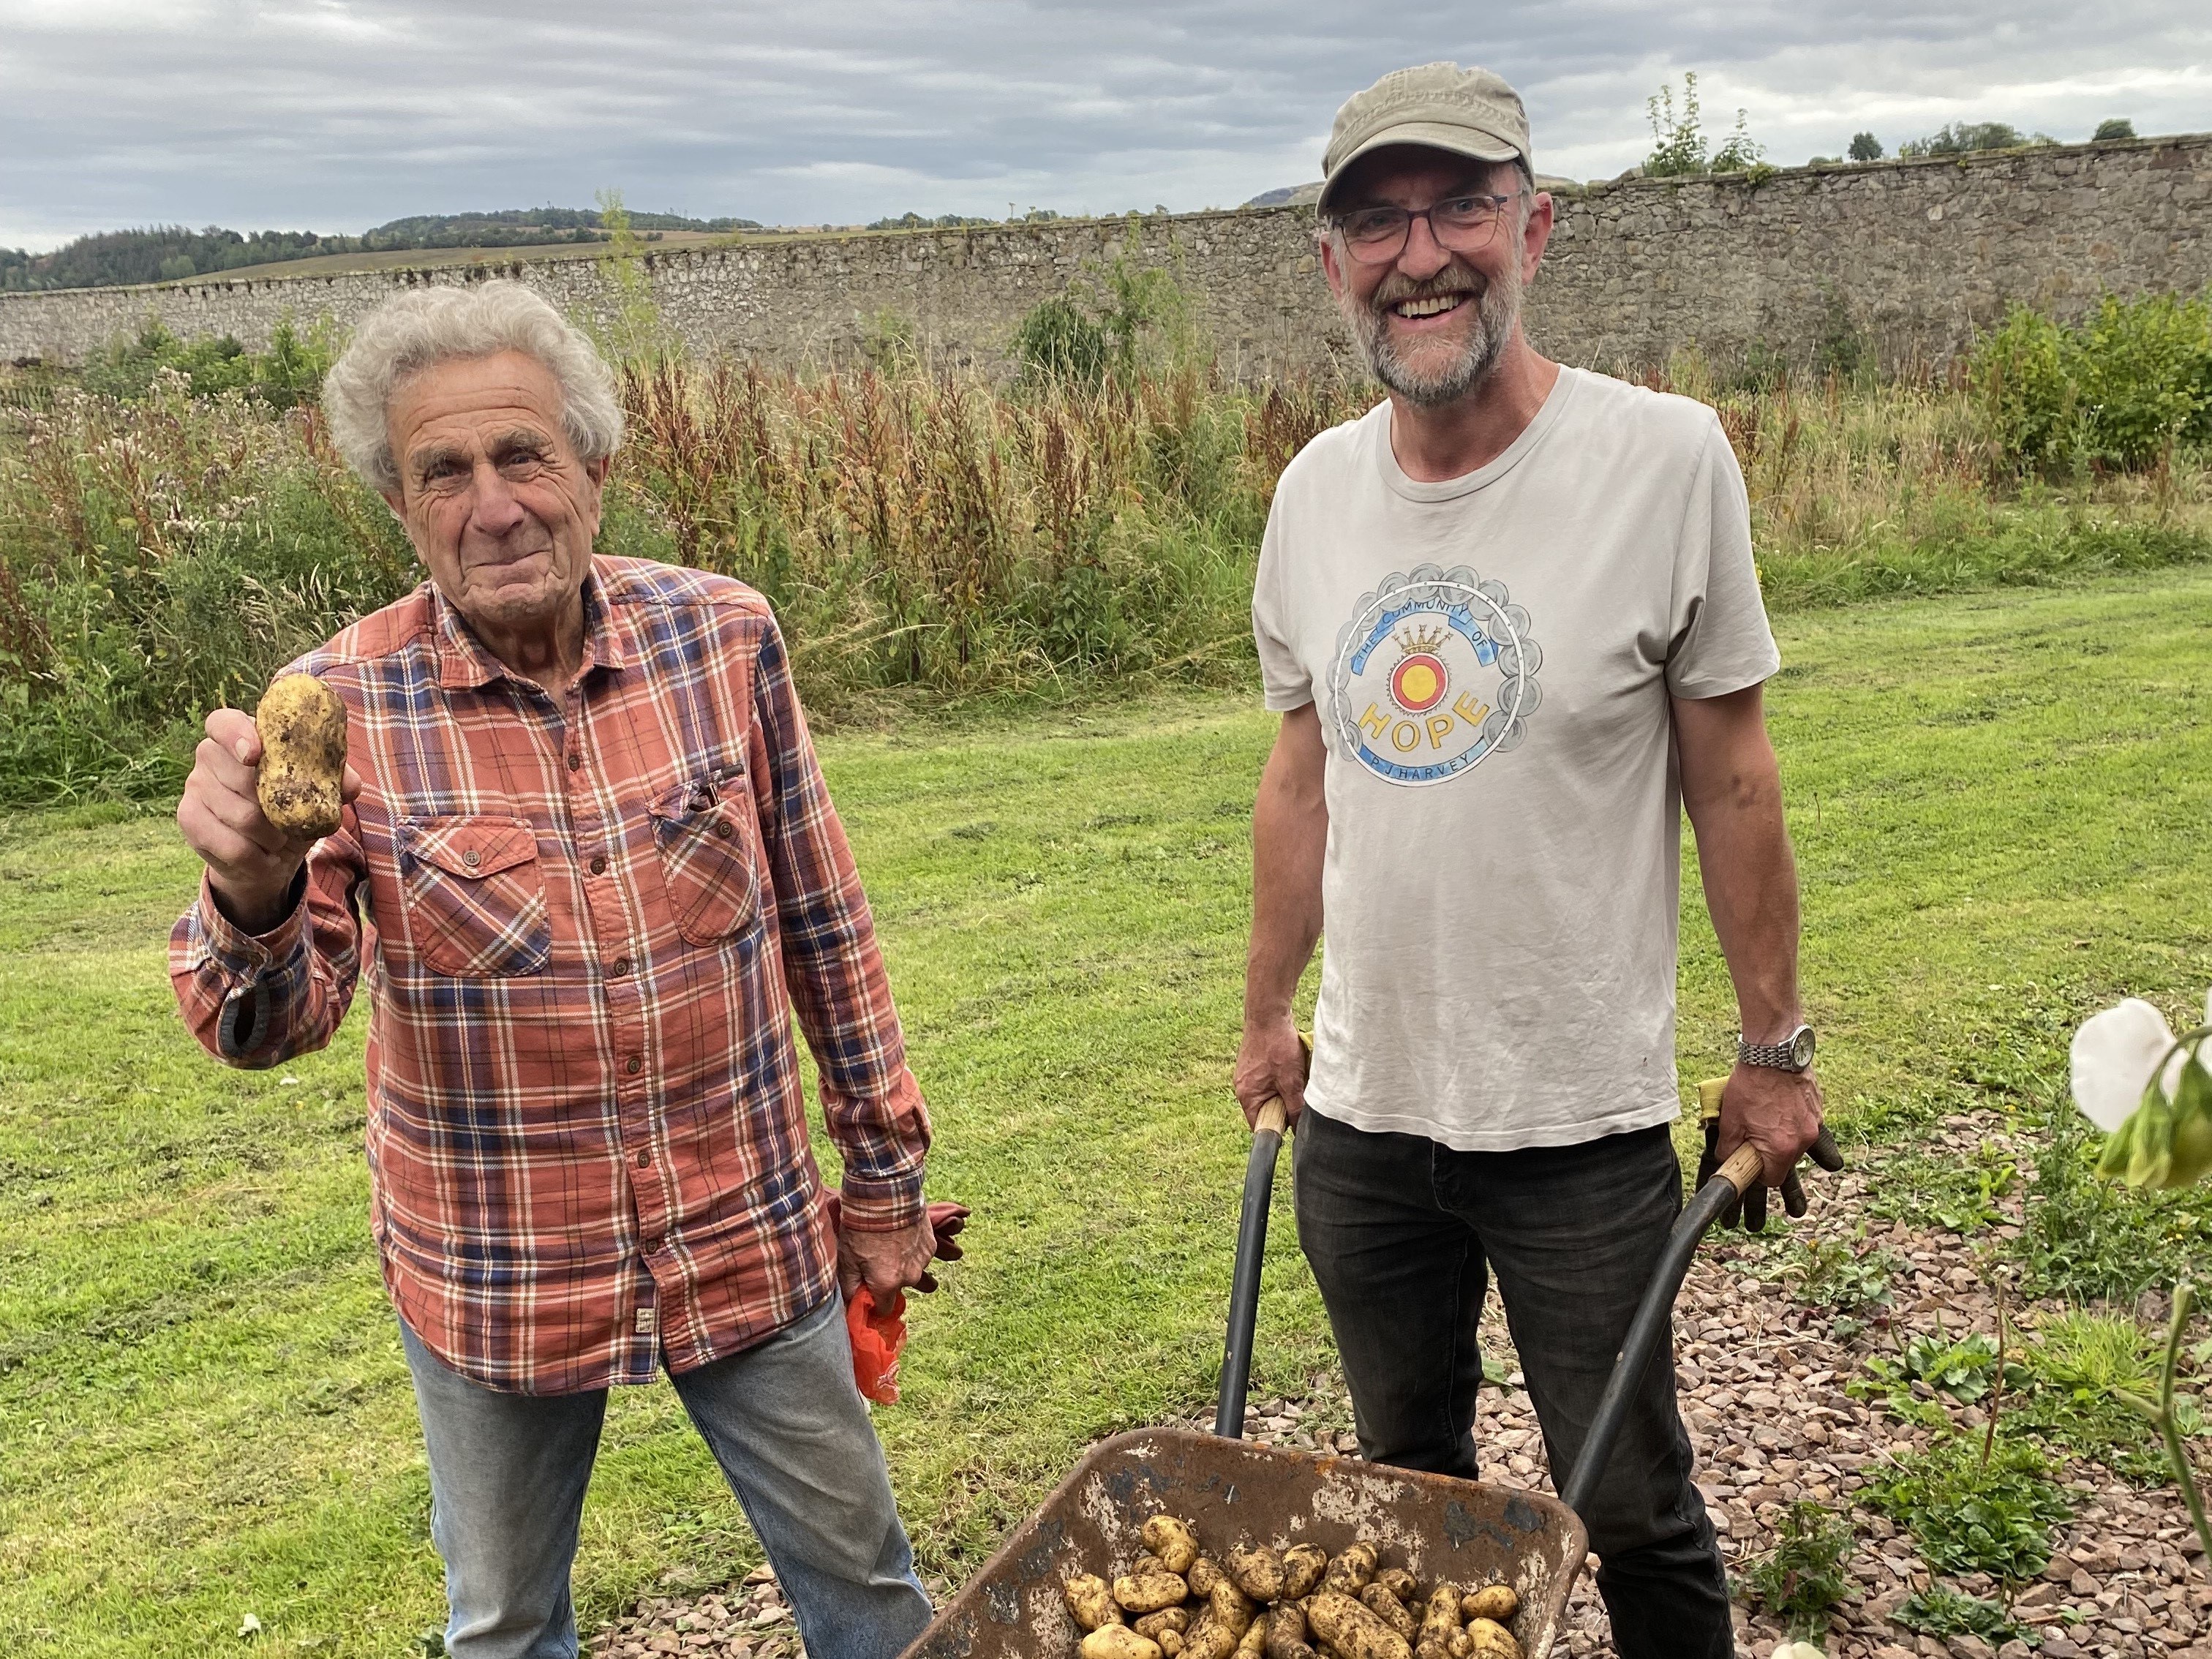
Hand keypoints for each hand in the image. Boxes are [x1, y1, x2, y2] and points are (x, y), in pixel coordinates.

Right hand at [176, 707, 362, 932]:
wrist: (268, 856)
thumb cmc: (294, 811)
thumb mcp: (318, 794)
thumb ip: (336, 782)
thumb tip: (350, 784)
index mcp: (242, 735)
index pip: (224, 722)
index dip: (237, 735)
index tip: (255, 755)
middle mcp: (209, 754)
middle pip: (241, 777)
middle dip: (278, 808)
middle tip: (291, 822)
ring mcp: (195, 784)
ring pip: (241, 816)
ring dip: (273, 837)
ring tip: (279, 840)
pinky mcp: (188, 818)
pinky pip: (231, 845)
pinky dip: (258, 859)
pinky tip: (264, 857)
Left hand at [837, 1212, 938, 1303]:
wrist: (886, 1196)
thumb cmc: (862, 1229)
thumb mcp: (847, 1259)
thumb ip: (849, 1286)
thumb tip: (851, 1302)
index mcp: (887, 1284)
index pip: (884, 1309)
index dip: (874, 1302)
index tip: (867, 1292)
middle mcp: (909, 1277)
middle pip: (898, 1288)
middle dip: (887, 1280)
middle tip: (875, 1259)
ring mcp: (923, 1260)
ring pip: (910, 1270)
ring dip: (901, 1263)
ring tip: (888, 1243)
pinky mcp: (931, 1244)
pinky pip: (920, 1254)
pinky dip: (911, 1248)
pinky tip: (901, 1234)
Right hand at [1233, 1015, 1308, 1128]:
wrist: (1267, 1014)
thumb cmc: (1277, 1046)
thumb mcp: (1291, 1081)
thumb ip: (1295, 1107)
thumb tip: (1300, 1128)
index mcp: (1247, 1096)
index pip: (1260, 1125)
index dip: (1278, 1126)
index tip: (1293, 1119)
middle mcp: (1242, 1087)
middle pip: (1265, 1109)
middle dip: (1283, 1104)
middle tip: (1296, 1091)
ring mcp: (1246, 1074)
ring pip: (1269, 1092)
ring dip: (1284, 1088)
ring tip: (1293, 1074)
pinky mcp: (1252, 1064)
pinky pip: (1268, 1079)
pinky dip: (1281, 1075)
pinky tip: (1289, 1063)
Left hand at [1705, 1062, 1831, 1230]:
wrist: (1774, 1052)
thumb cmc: (1750, 1084)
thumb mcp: (1730, 1120)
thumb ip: (1728, 1148)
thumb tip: (1725, 1165)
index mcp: (1777, 1149)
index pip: (1768, 1181)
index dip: (1756, 1184)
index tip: (1748, 1185)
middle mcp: (1799, 1144)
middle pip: (1787, 1174)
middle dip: (1781, 1197)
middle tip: (1772, 1220)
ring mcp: (1811, 1128)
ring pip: (1803, 1159)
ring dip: (1798, 1177)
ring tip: (1798, 1210)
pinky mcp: (1817, 1114)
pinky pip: (1821, 1139)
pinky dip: (1823, 1150)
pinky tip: (1831, 1166)